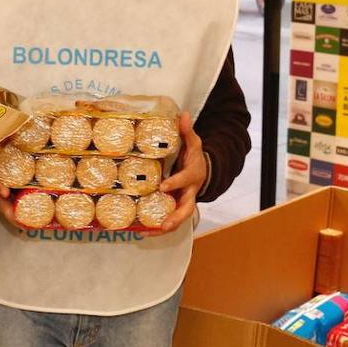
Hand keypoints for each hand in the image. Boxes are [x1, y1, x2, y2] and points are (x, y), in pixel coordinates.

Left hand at [155, 112, 205, 233]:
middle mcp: (189, 191)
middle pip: (186, 207)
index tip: (163, 186)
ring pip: (178, 218)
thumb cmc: (194, 156)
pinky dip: (158, 227)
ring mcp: (183, 201)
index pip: (185, 179)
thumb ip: (187, 131)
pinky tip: (143, 232)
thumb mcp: (193, 142)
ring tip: (149, 232)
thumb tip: (183, 114)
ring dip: (166, 227)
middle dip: (176, 217)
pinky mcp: (176, 207)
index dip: (176, 183)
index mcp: (192, 174)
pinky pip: (169, 219)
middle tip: (164, 224)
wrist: (204, 170)